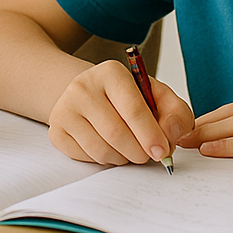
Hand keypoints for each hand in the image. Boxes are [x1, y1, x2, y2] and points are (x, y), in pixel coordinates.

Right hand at [46, 61, 193, 166]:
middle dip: (139, 152)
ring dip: (123, 159)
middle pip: (116, 133)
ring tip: (130, 149)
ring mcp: (65, 108)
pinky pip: (86, 158)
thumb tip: (169, 135)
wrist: (91, 96)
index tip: (162, 152)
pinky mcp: (56, 130)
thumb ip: (176, 113)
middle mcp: (83, 86)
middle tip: (148, 156)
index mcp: (111, 72)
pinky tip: (110, 147)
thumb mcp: (158, 97)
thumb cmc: (129, 99)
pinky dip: (105, 160)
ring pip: (101, 150)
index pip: (133, 108)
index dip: (151, 135)